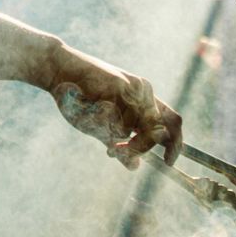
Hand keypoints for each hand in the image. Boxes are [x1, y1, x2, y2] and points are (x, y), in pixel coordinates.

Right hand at [45, 45, 181, 168]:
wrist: (60, 70)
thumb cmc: (80, 98)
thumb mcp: (102, 126)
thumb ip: (120, 144)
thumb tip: (135, 166)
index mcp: (143, 99)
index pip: (173, 120)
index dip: (176, 143)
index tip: (169, 162)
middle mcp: (144, 92)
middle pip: (159, 130)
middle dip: (142, 148)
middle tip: (119, 153)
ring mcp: (134, 89)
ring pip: (141, 130)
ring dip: (123, 143)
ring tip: (106, 144)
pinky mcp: (121, 86)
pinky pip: (122, 122)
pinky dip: (109, 130)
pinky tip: (93, 118)